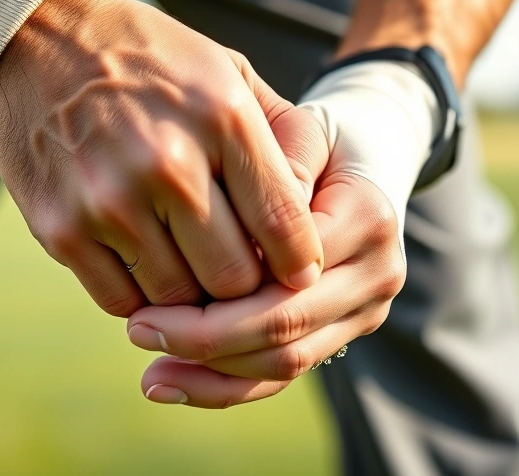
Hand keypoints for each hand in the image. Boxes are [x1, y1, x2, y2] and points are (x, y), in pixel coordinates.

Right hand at [0, 0, 322, 315]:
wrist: (37, 38)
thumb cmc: (152, 61)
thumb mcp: (230, 72)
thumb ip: (284, 138)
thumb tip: (318, 212)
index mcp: (222, 118)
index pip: (283, 225)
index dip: (300, 263)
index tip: (298, 273)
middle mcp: (167, 163)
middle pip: (234, 276)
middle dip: (246, 285)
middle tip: (241, 274)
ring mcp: (109, 201)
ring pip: (178, 299)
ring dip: (192, 295)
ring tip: (191, 265)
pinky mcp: (61, 229)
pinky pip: (121, 300)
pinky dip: (142, 297)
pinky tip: (147, 263)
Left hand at [125, 106, 407, 407]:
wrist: (359, 161)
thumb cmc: (312, 141)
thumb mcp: (295, 133)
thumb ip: (272, 169)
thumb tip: (232, 224)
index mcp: (368, 219)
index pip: (290, 271)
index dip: (223, 289)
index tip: (153, 283)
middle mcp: (377, 273)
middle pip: (289, 328)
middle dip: (209, 339)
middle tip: (140, 330)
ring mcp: (364, 310)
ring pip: (287, 363)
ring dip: (213, 373)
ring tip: (150, 369)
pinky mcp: (341, 333)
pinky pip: (283, 374)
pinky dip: (226, 386)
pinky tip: (171, 383)